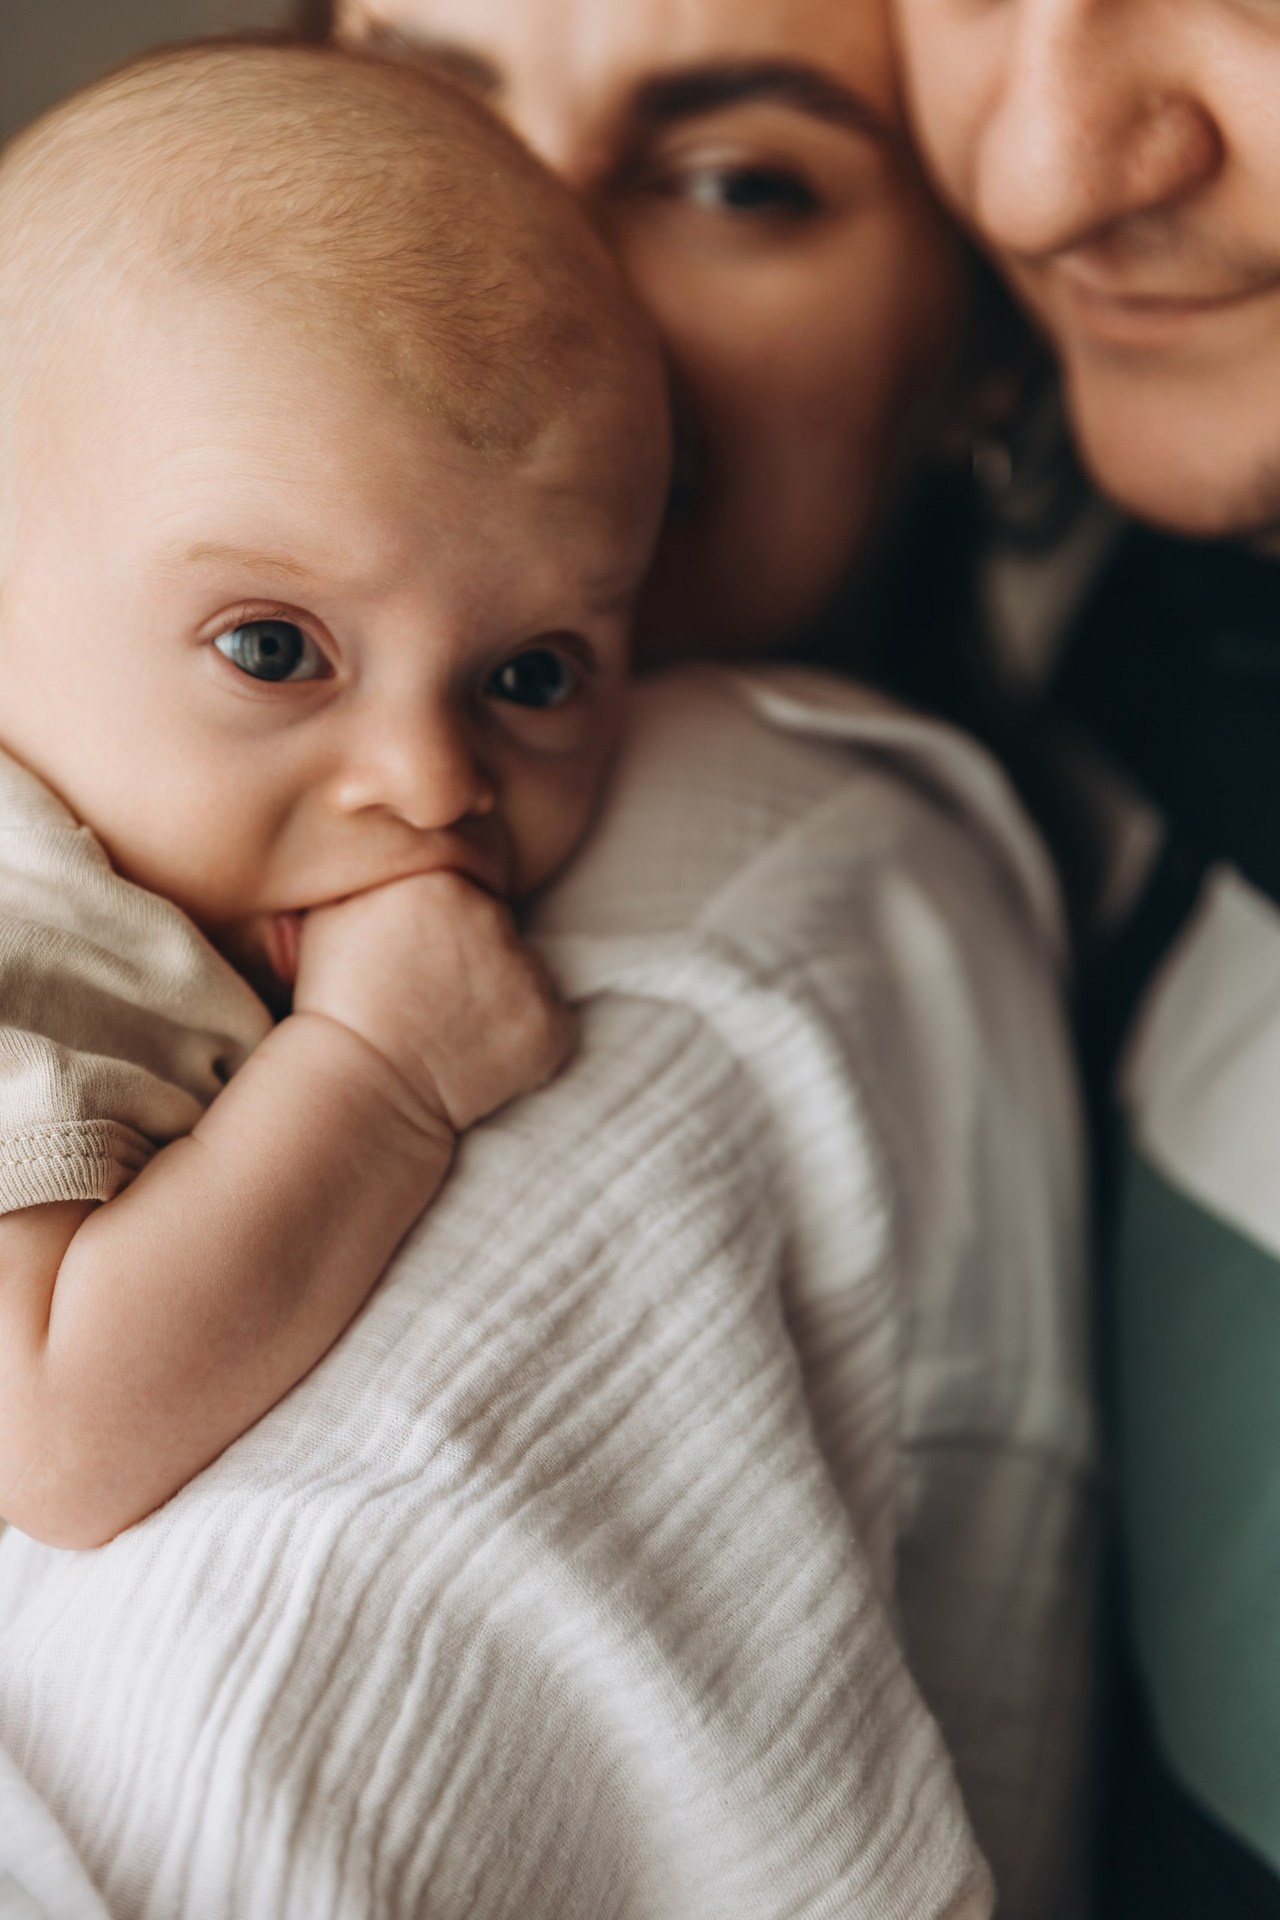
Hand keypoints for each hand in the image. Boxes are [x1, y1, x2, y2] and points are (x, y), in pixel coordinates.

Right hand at [292, 872, 574, 1129]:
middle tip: (433, 998)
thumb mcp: (332, 913)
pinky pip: (551, 1021)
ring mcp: (527, 974)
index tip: (416, 958)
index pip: (466, 887)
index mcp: (441, 881)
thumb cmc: (335, 1007)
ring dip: (502, 996)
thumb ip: (377, 868)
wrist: (357, 1092)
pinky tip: (479, 1056)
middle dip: (475, 956)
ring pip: (525, 973)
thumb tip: (401, 835)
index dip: (441, 925)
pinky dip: (526, 1038)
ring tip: (452, 1030)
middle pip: (498, 926)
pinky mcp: (551, 1026)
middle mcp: (492, 917)